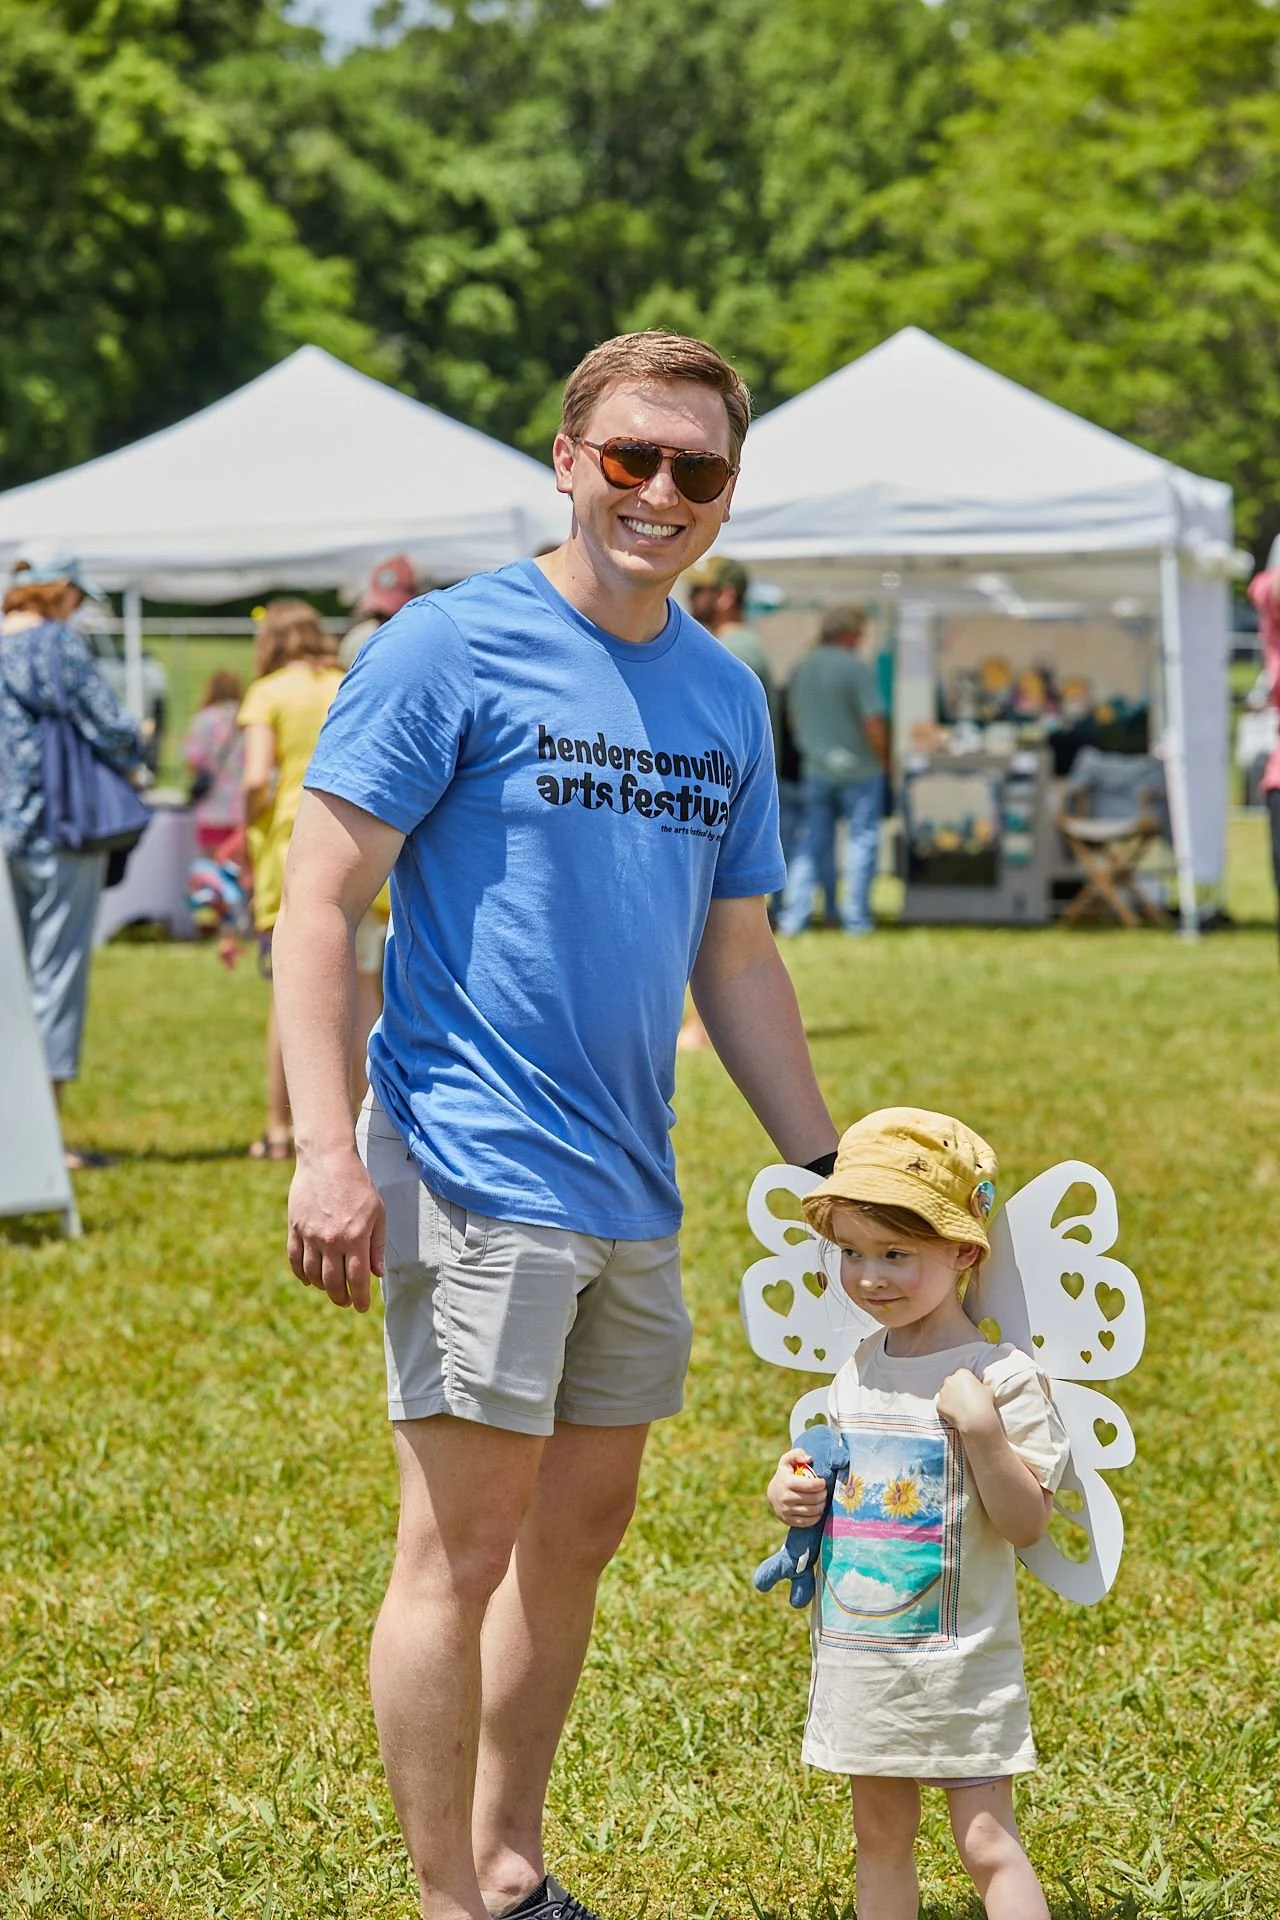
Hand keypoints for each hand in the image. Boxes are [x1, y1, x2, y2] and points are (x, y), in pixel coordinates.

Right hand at [287, 1146, 385, 1311]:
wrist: (327, 1159)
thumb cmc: (358, 1185)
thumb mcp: (378, 1212)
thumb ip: (377, 1245)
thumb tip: (378, 1273)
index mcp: (356, 1237)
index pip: (358, 1279)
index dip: (360, 1297)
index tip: (362, 1307)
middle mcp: (331, 1240)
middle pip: (333, 1283)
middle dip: (341, 1298)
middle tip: (346, 1302)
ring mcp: (310, 1235)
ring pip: (313, 1275)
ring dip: (323, 1288)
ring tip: (331, 1290)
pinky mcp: (295, 1229)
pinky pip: (295, 1260)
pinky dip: (302, 1274)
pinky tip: (310, 1279)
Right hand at [767, 1448, 831, 1526]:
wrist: (772, 1494)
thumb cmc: (785, 1475)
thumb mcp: (787, 1461)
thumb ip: (797, 1454)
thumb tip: (809, 1459)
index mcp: (787, 1482)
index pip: (809, 1485)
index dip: (820, 1484)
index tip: (823, 1482)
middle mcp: (786, 1497)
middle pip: (813, 1499)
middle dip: (823, 1495)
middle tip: (825, 1492)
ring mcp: (786, 1510)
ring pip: (811, 1511)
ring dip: (821, 1505)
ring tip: (822, 1500)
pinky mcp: (788, 1521)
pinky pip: (807, 1522)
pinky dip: (816, 1517)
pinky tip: (818, 1510)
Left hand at [936, 1368, 1001, 1440]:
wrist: (976, 1419)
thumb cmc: (984, 1402)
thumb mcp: (988, 1389)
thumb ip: (982, 1386)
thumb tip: (982, 1387)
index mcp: (962, 1373)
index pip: (962, 1376)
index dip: (966, 1384)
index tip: (970, 1392)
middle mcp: (950, 1380)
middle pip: (951, 1383)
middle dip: (956, 1389)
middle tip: (964, 1400)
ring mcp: (942, 1392)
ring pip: (945, 1394)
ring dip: (950, 1399)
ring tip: (960, 1408)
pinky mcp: (938, 1404)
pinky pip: (942, 1405)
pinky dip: (947, 1409)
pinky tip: (955, 1414)